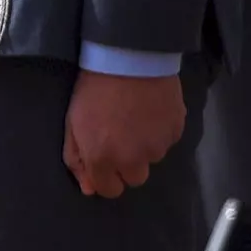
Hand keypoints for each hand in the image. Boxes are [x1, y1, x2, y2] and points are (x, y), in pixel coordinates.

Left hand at [62, 65, 185, 199]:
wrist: (129, 60)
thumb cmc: (92, 91)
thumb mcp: (73, 125)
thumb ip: (78, 160)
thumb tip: (89, 188)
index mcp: (105, 159)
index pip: (110, 190)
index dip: (105, 178)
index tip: (103, 161)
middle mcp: (135, 159)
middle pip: (134, 178)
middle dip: (126, 165)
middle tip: (119, 138)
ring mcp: (159, 146)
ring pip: (152, 158)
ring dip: (144, 147)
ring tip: (134, 119)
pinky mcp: (178, 130)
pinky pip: (167, 140)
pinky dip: (159, 131)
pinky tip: (149, 111)